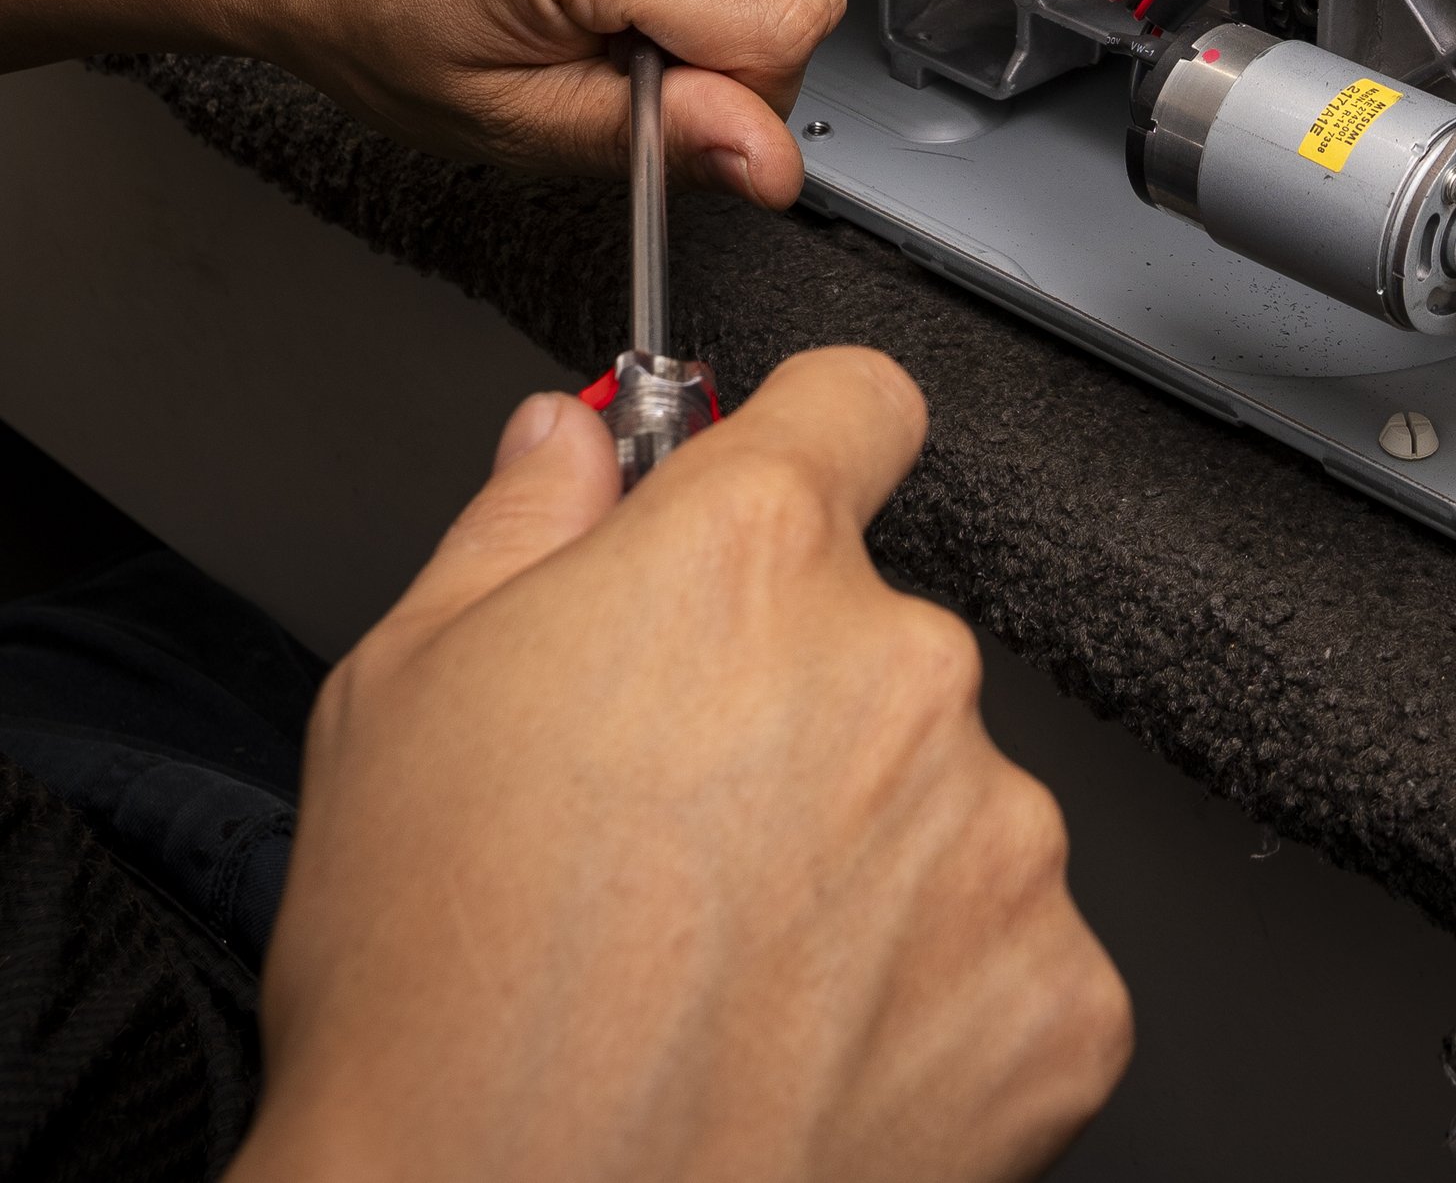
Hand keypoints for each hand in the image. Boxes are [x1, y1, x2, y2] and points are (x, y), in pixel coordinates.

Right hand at [234, 352, 1131, 1182]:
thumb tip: (570, 441)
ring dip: (870, 854)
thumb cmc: (433, 1002)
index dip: (805, 443)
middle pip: (880, 632)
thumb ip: (516, 523)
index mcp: (750, 560)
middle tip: (678, 825)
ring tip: (727, 968)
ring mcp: (997, 838)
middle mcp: (900, 668)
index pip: (853, 405)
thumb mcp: (397, 695)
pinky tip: (807, 1050)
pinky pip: (1010, 952)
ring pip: (946, 797)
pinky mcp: (1058, 999)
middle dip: (800, 699)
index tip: (782, 489)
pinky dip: (934, 996)